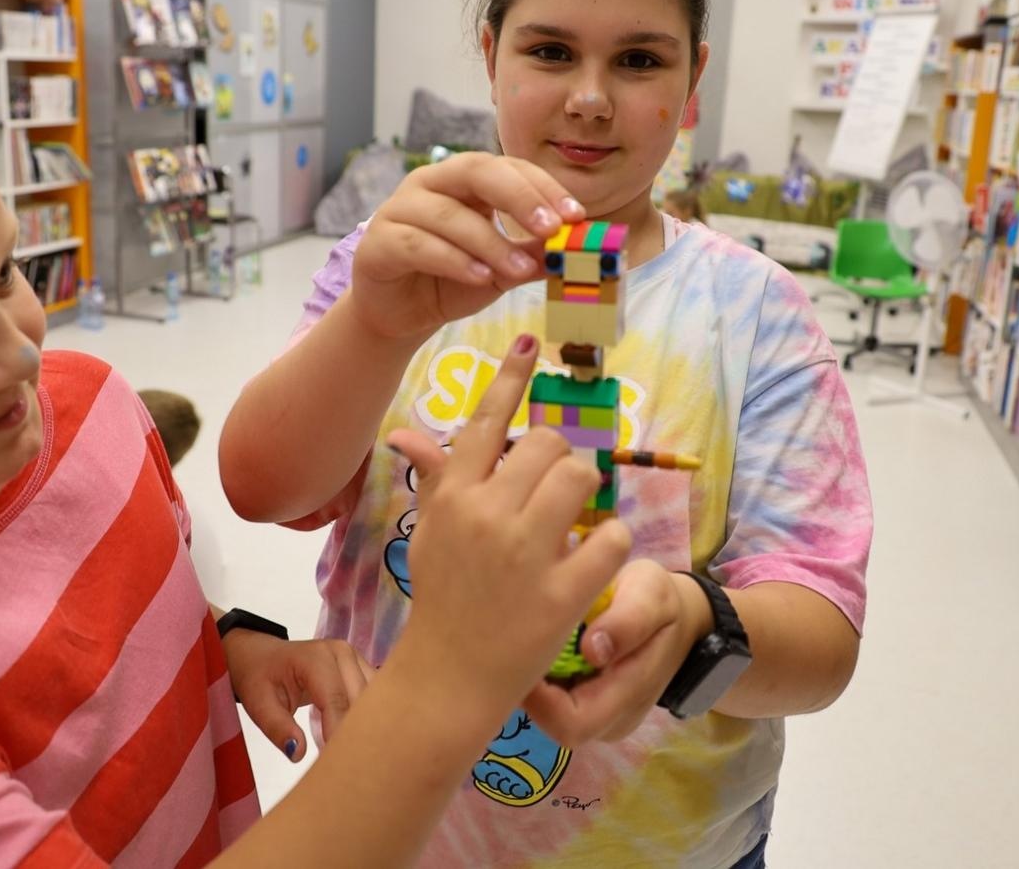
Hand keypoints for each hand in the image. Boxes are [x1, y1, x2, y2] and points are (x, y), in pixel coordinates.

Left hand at [221, 629, 374, 762]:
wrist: (263, 656)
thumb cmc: (259, 678)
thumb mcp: (258, 704)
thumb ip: (277, 727)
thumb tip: (298, 753)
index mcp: (315, 658)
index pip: (336, 699)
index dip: (338, 732)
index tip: (338, 763)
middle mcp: (341, 653)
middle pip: (360, 698)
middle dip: (356, 731)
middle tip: (349, 765)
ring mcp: (354, 657)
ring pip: (373, 697)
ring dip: (366, 724)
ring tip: (356, 754)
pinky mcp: (360, 667)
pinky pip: (373, 694)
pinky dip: (367, 717)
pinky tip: (359, 738)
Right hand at [347, 153, 584, 341]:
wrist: (400, 314)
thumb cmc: (451, 280)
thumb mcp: (502, 269)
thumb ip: (533, 255)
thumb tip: (578, 250)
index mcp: (464, 180)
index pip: (508, 168)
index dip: (543, 187)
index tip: (576, 216)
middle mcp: (431, 183)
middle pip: (476, 171)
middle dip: (519, 197)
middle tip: (552, 228)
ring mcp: (400, 209)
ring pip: (448, 214)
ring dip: (490, 242)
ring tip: (520, 270)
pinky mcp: (378, 243)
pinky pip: (418, 245)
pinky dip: (453, 260)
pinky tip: (480, 277)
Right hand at [386, 332, 630, 718]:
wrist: (448, 676)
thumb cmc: (442, 597)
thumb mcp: (431, 533)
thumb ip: (435, 479)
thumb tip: (407, 434)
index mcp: (453, 496)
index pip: (486, 420)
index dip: (510, 377)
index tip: (529, 342)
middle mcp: (486, 515)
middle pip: (548, 445)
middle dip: (561, 460)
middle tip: (557, 491)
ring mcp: (524, 553)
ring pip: (581, 479)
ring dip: (588, 493)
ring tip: (577, 519)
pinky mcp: (562, 593)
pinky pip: (611, 538)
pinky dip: (611, 544)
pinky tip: (595, 559)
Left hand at [522, 562, 711, 743]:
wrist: (673, 617)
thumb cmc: (658, 602)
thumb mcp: (652, 595)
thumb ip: (629, 621)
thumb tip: (592, 651)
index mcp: (629, 698)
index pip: (572, 723)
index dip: (541, 699)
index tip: (523, 651)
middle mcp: (611, 721)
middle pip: (554, 724)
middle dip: (531, 689)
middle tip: (516, 641)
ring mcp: (599, 720)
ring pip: (550, 716)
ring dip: (535, 684)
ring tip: (526, 640)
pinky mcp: (586, 708)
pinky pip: (553, 705)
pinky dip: (541, 679)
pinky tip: (539, 646)